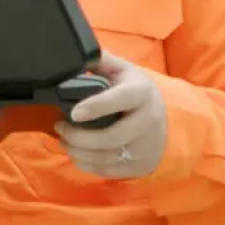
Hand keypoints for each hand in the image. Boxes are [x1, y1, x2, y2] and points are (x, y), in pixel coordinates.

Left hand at [55, 50, 168, 178]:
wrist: (165, 117)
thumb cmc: (134, 90)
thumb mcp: (122, 70)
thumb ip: (101, 61)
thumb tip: (78, 53)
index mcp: (141, 93)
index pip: (120, 100)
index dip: (96, 107)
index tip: (73, 113)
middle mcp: (149, 121)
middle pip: (112, 137)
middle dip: (79, 136)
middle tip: (60, 127)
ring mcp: (147, 146)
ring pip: (109, 157)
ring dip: (79, 152)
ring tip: (64, 141)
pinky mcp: (142, 165)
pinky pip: (111, 171)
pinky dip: (88, 165)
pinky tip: (77, 154)